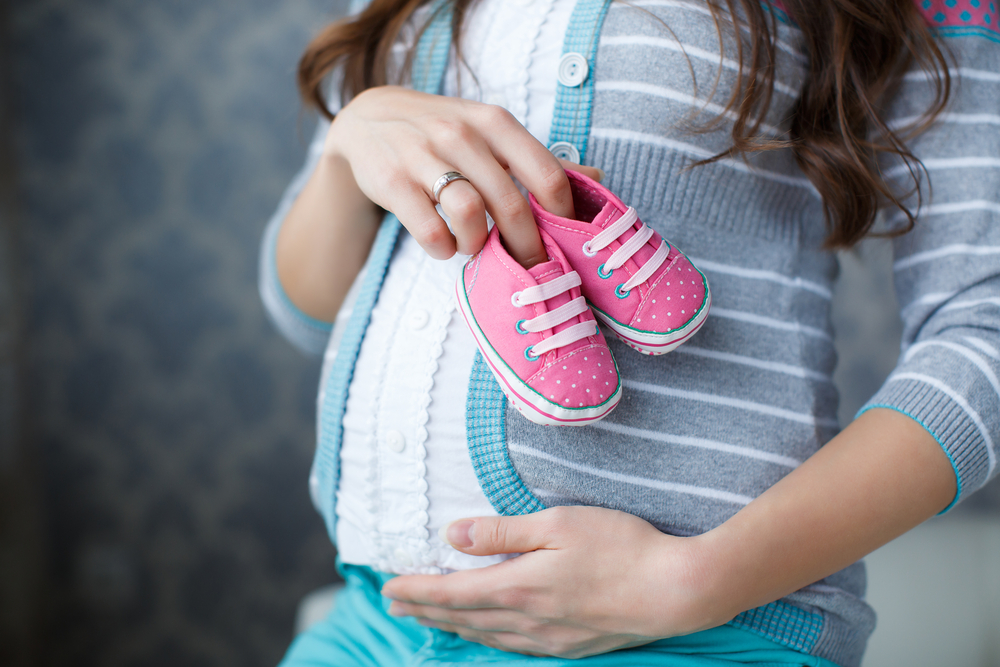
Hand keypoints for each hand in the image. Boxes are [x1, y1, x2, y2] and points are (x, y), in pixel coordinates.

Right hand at [327, 86, 603, 266]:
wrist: (368, 121)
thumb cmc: (444, 134)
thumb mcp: (491, 134)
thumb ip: (538, 160)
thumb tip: (597, 179)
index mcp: (494, 122)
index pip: (546, 172)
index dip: (561, 215)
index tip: (562, 239)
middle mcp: (460, 133)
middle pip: (511, 203)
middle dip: (525, 245)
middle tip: (528, 267)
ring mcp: (423, 155)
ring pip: (469, 214)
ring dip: (478, 245)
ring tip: (474, 248)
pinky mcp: (392, 181)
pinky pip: (429, 229)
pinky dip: (442, 248)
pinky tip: (443, 245)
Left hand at [379, 506, 722, 657]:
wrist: (676, 590)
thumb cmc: (621, 546)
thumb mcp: (557, 524)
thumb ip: (501, 532)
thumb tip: (452, 536)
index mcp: (519, 586)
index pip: (452, 593)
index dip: (417, 592)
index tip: (388, 588)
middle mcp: (527, 620)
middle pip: (463, 618)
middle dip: (426, 611)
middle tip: (395, 606)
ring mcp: (550, 638)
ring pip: (487, 636)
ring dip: (453, 627)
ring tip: (431, 620)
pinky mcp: (572, 646)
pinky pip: (515, 647)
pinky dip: (488, 640)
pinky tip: (487, 636)